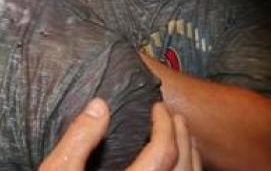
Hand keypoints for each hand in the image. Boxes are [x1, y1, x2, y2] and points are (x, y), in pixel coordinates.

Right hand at [38, 100, 200, 170]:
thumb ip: (79, 139)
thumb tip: (100, 105)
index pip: (163, 154)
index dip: (165, 126)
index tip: (158, 108)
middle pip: (183, 169)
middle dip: (183, 137)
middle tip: (172, 115)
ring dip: (191, 158)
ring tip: (182, 137)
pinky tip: (177, 167)